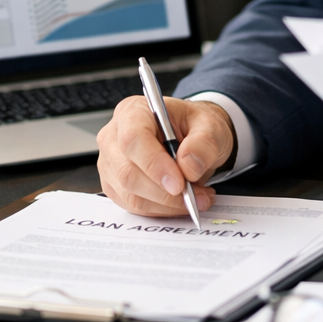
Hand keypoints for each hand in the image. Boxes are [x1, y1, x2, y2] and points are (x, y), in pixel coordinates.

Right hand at [97, 97, 235, 216]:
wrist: (193, 137)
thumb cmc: (195, 126)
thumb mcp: (211, 125)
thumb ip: (204, 142)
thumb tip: (189, 166)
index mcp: (133, 112)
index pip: (133, 139)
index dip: (154, 164)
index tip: (179, 183)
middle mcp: (115, 137)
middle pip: (128, 172)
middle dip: (165, 192)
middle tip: (197, 195)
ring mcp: (112, 164)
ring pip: (131, 195)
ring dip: (167, 204)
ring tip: (197, 197)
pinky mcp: (116, 186)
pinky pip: (134, 206)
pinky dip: (161, 209)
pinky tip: (182, 201)